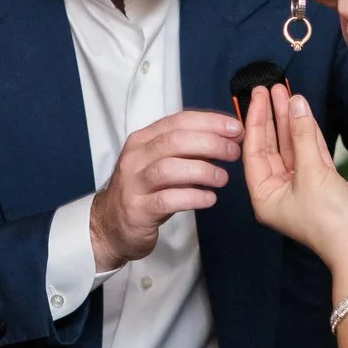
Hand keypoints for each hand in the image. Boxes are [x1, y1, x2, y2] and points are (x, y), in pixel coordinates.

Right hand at [90, 109, 241, 270]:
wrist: (111, 225)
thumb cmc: (144, 191)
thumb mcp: (161, 163)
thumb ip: (188, 150)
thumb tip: (226, 138)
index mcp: (143, 140)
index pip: (178, 121)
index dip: (210, 122)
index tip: (235, 128)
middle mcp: (136, 157)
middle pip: (174, 141)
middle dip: (210, 143)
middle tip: (234, 152)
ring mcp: (134, 184)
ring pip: (169, 168)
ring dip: (202, 170)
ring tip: (222, 178)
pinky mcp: (138, 210)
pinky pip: (167, 200)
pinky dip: (192, 197)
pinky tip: (209, 199)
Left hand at [240, 84, 347, 274]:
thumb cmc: (330, 222)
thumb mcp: (312, 174)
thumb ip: (302, 136)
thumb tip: (296, 104)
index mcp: (264, 196)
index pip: (254, 150)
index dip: (256, 121)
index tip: (258, 96)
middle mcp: (279, 190)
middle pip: (272, 146)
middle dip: (272, 117)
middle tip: (271, 89)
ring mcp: (301, 186)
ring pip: (291, 146)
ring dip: (290, 121)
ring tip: (286, 92)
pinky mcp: (322, 183)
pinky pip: (310, 152)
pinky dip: (308, 132)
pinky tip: (304, 112)